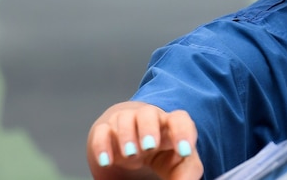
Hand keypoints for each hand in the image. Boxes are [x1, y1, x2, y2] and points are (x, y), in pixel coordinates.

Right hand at [87, 101, 202, 179]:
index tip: (184, 152)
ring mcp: (126, 123)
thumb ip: (185, 175)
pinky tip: (106, 161)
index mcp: (171, 125)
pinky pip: (102, 131)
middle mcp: (149, 120)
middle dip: (149, 128)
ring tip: (130, 155)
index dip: (183, 132)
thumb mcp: (179, 165)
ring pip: (124, 118)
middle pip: (148, 112)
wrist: (138, 148)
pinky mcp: (107, 132)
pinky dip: (102, 145)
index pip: (180, 118)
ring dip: (126, 135)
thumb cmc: (165, 155)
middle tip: (150, 147)